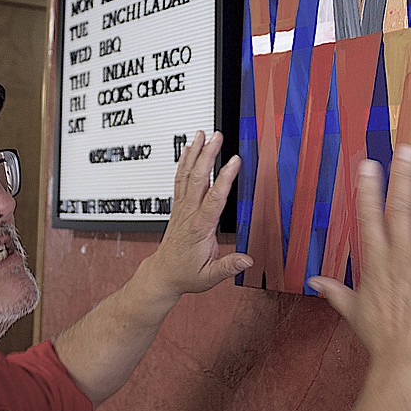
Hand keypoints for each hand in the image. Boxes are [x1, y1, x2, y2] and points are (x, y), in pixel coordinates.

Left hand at [140, 131, 252, 299]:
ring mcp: (182, 208)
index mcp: (199, 228)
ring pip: (187, 175)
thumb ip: (228, 266)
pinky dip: (184, 161)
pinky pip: (180, 179)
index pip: (214, 199)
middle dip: (207, 155)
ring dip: (195, 153)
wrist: (163, 273)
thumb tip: (247, 259)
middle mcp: (188, 213)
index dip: (225, 179)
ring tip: (202, 133)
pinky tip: (189, 148)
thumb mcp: (209, 277)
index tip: (234, 161)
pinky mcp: (178, 206)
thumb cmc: (186, 274)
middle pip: (198, 179)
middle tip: (217, 136)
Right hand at [308, 146, 410, 375]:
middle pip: (400, 208)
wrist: (407, 364)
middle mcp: (399, 258)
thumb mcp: (354, 313)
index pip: (369, 218)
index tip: (368, 164)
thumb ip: (336, 293)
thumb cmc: (381, 341)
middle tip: (406, 148)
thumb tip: (315, 283)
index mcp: (376, 263)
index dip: (368, 189)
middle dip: (403, 176)